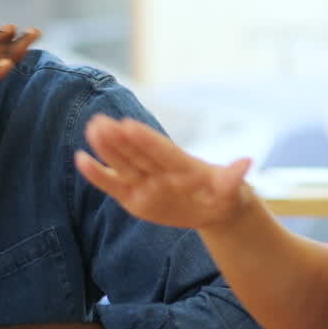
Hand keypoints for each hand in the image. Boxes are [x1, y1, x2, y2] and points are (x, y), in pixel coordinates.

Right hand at [75, 114, 254, 229]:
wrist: (215, 207)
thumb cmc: (224, 194)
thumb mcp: (232, 190)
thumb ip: (232, 178)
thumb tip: (246, 164)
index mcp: (183, 166)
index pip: (163, 151)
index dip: (147, 140)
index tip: (130, 125)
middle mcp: (160, 170)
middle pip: (138, 154)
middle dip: (120, 140)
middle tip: (100, 121)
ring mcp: (146, 182)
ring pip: (123, 164)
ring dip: (107, 148)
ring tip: (91, 128)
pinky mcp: (135, 197)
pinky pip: (114, 185)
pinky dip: (99, 174)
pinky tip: (81, 159)